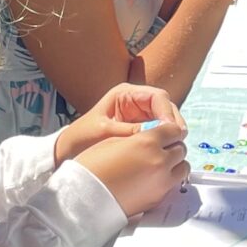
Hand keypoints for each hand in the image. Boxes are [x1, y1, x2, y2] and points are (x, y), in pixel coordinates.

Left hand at [54, 85, 185, 163]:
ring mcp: (140, 116)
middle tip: (178, 140)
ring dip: (171, 133)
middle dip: (173, 123)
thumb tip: (158, 134)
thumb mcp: (106, 132)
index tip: (171, 130)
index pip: (158, 97)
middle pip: (166, 108)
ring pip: (166, 120)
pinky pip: (159, 133)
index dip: (168, 112)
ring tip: (173, 148)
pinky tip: (165, 152)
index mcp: (126, 94)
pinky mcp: (142, 131)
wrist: (68, 152)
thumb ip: (132, 131)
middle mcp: (136, 102)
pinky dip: (165, 141)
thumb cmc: (82, 138)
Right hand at [74, 124, 189, 219]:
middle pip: (181, 149)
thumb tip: (152, 137)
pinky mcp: (159, 198)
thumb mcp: (113, 141)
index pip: (174, 130)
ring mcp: (162, 182)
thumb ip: (139, 137)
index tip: (165, 132)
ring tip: (160, 164)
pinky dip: (168, 178)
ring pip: (183, 167)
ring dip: (175, 163)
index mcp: (148, 143)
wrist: (84, 198)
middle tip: (162, 148)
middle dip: (173, 146)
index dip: (169, 130)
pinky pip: (173, 184)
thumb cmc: (92, 166)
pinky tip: (153, 178)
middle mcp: (160, 161)